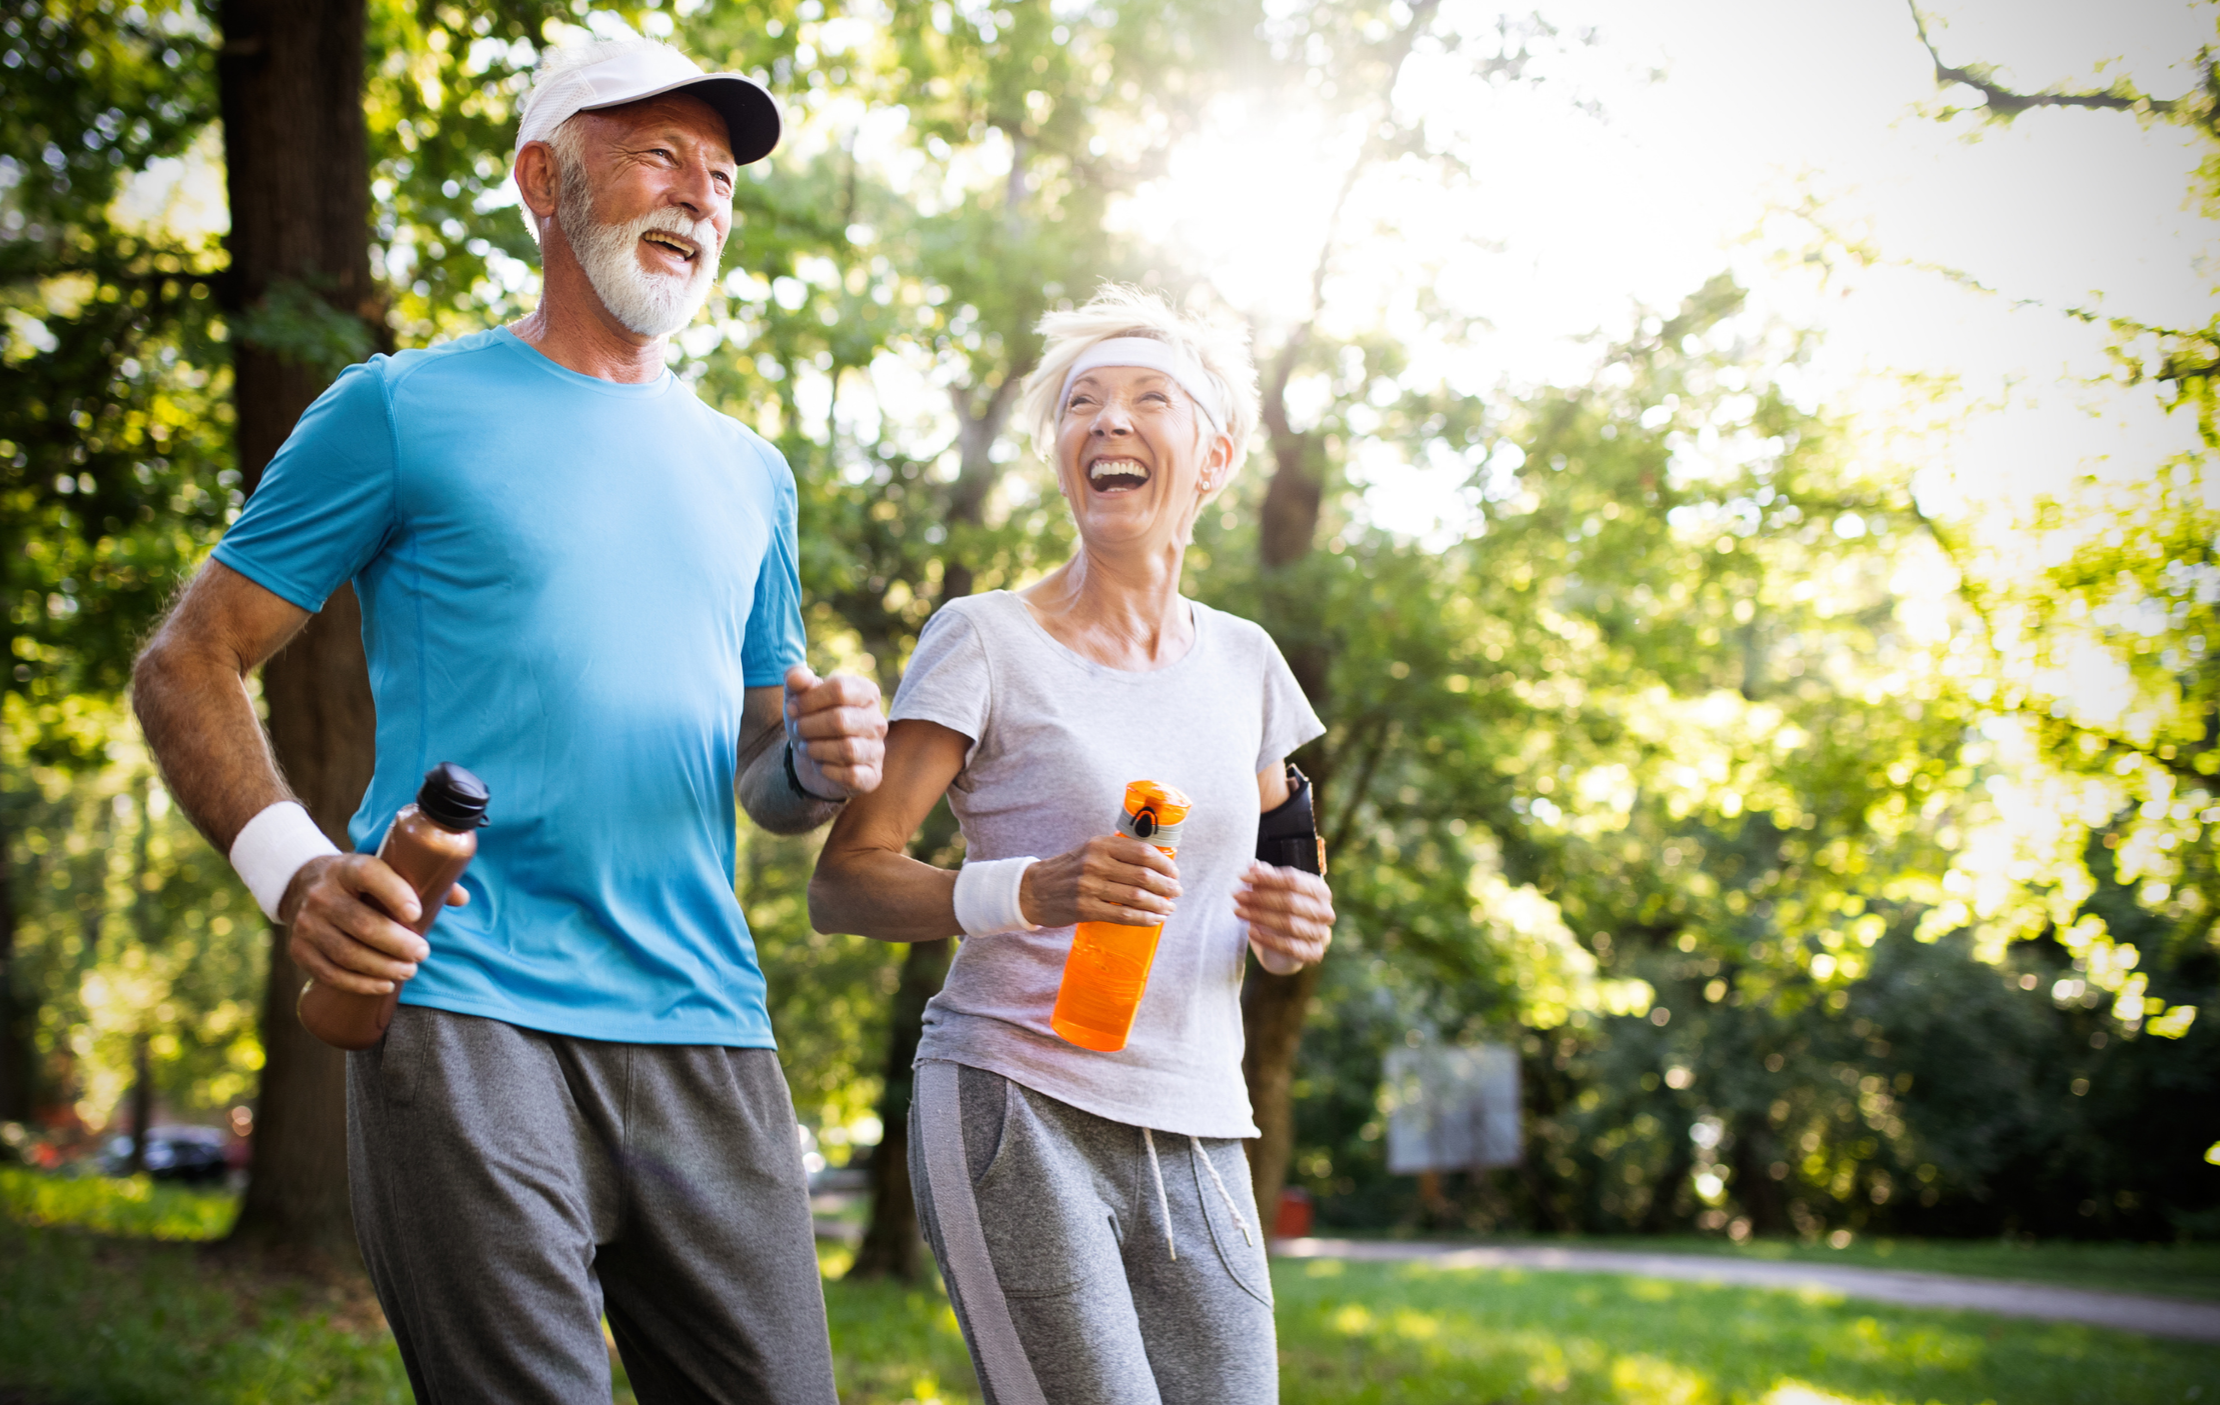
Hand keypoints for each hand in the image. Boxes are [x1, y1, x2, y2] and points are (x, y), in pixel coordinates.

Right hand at [278, 854, 464, 995]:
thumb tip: (461, 899)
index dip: (394, 893)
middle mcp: (322, 895)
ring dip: (382, 967)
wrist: (303, 886)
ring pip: (347, 954)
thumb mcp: (382, 868)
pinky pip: (330, 973)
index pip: (369, 875)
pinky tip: (384, 985)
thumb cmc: (359, 881)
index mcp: (347, 868)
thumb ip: (422, 878)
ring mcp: (307, 924)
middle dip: (398, 944)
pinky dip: (359, 983)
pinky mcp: (299, 950)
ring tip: (409, 970)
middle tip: (422, 953)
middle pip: (362, 924)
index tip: (417, 913)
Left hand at [784, 663, 887, 798]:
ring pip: (847, 749)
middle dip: (808, 727)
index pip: (839, 689)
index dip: (809, 699)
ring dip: (816, 749)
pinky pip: (851, 775)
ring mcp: (878, 750)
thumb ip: (796, 680)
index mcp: (867, 693)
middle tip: (798, 730)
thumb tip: (799, 677)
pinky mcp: (872, 776)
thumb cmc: (809, 720)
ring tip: (807, 747)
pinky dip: (827, 770)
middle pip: (840, 720)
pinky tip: (820, 765)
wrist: (810, 757)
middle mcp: (878, 721)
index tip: (792, 707)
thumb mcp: (798, 696)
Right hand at [1018, 835, 1181, 928]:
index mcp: (1100, 845)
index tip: (1174, 872)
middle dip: (1166, 886)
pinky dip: (1144, 919)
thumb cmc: (1068, 870)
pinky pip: (1123, 916)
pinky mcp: (1085, 909)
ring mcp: (1089, 887)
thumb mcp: (1090, 851)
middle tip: (1177, 892)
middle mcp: (1095, 863)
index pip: (1142, 852)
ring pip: (1136, 897)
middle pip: (1143, 875)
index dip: (1164, 864)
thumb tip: (1156, 863)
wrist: (1033, 890)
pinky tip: (1155, 919)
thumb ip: (1117, 853)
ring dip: (1159, 904)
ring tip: (1169, 908)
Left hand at [1238, 862, 1333, 973]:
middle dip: (1260, 898)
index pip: (1293, 880)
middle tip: (1237, 896)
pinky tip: (1250, 931)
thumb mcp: (1276, 891)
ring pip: (1289, 924)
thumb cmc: (1282, 910)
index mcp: (1320, 890)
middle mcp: (1325, 912)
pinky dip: (1268, 939)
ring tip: (1239, 911)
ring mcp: (1321, 934)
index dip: (1267, 878)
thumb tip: (1254, 866)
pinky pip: (1289, 947)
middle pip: (1290, 901)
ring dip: (1260, 917)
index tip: (1243, 877)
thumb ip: (1267, 878)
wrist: (1291, 942)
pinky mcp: (1313, 953)